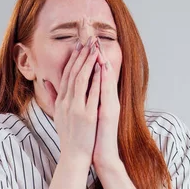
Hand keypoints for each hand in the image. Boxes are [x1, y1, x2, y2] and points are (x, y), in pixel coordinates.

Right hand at [44, 36, 101, 168]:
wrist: (74, 156)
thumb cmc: (69, 137)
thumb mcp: (58, 115)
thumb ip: (53, 97)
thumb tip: (46, 82)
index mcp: (61, 102)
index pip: (66, 75)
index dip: (72, 59)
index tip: (78, 45)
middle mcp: (66, 102)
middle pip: (73, 73)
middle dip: (80, 55)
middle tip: (87, 40)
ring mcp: (76, 108)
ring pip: (81, 79)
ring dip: (88, 62)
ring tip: (94, 48)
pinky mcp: (87, 115)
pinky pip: (92, 93)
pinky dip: (96, 79)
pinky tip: (101, 68)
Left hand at [91, 38, 121, 170]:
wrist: (101, 153)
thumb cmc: (93, 135)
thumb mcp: (87, 115)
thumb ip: (85, 100)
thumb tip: (79, 89)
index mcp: (101, 99)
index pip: (97, 74)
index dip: (92, 58)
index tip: (86, 41)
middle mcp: (108, 99)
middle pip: (104, 71)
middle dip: (96, 53)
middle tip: (92, 35)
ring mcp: (110, 104)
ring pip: (107, 78)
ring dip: (103, 60)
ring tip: (98, 43)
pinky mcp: (110, 111)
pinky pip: (107, 91)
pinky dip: (105, 78)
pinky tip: (103, 66)